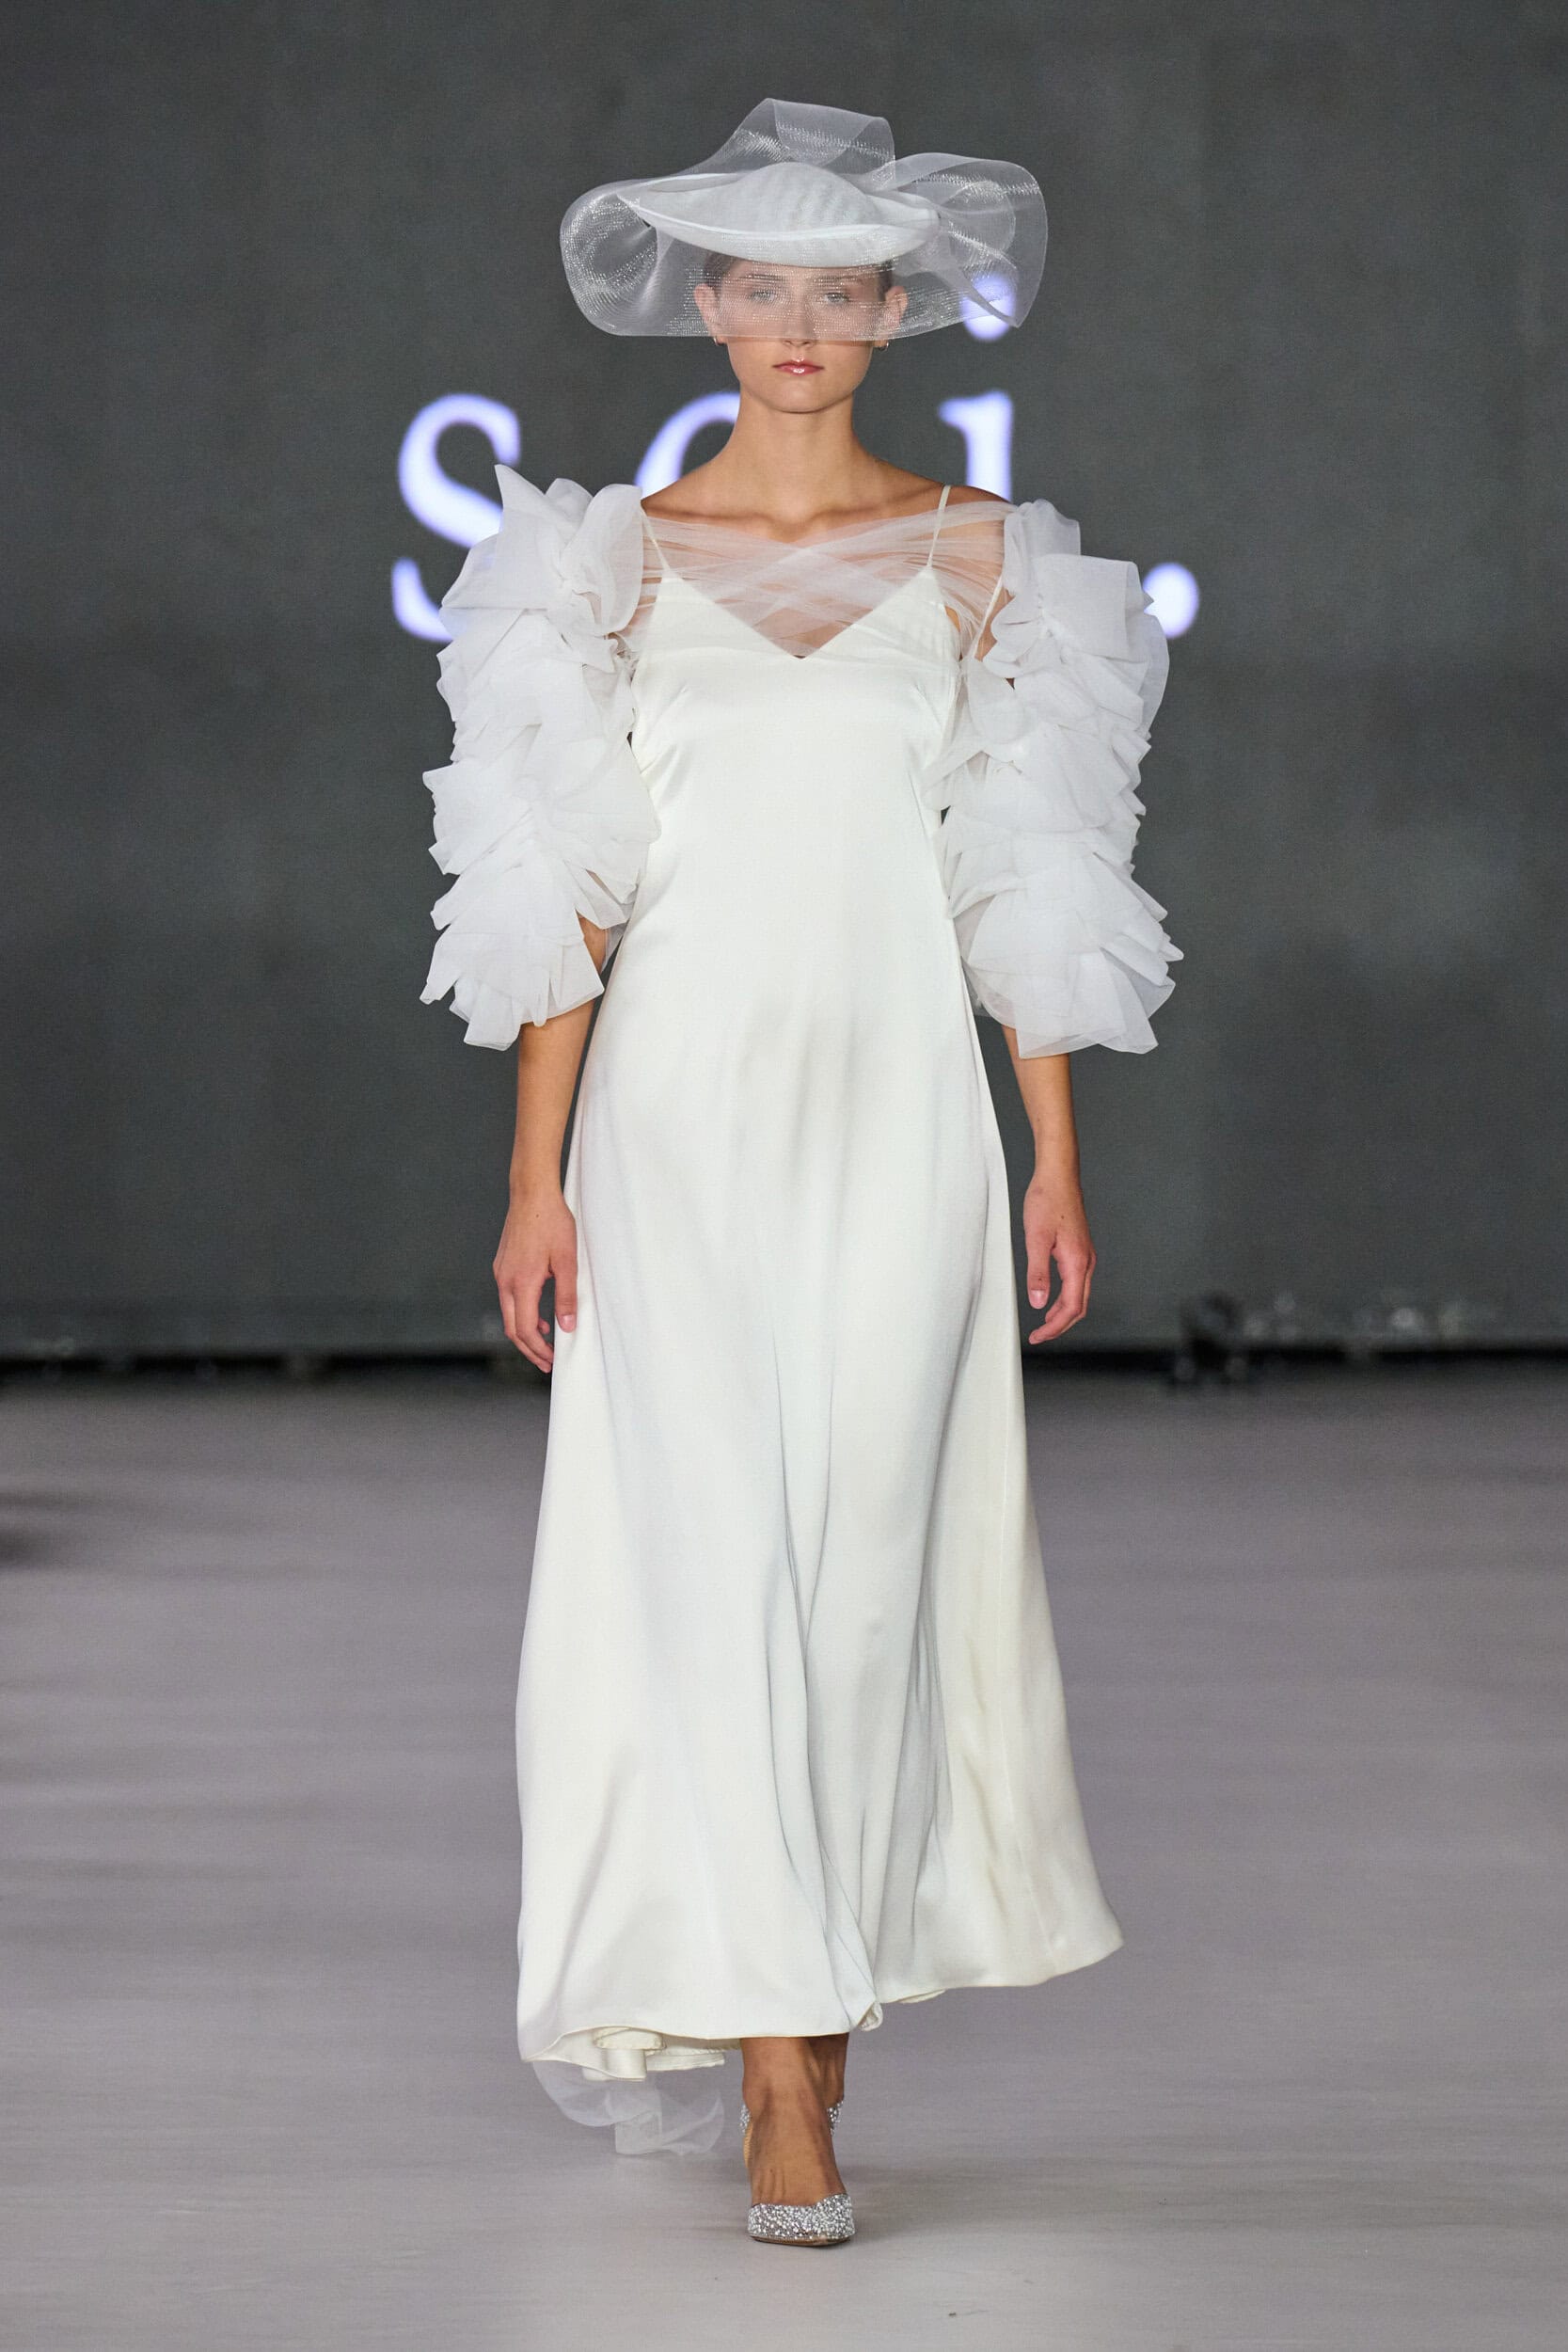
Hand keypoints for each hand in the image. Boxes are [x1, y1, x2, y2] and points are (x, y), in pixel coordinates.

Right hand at [494, 1186, 577, 1372]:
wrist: (532, 1194)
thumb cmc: (552, 1223)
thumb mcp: (567, 1261)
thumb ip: (567, 1296)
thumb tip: (567, 1326)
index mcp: (521, 1283)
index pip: (526, 1330)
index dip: (539, 1350)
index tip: (553, 1360)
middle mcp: (505, 1281)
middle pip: (512, 1328)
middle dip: (529, 1348)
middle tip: (546, 1362)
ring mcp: (501, 1272)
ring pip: (509, 1314)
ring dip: (525, 1331)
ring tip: (546, 1340)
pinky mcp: (502, 1265)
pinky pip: (509, 1298)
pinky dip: (522, 1313)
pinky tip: (540, 1313)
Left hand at [1022, 1173, 1095, 1344]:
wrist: (1058, 1176)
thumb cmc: (1047, 1200)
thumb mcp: (1035, 1238)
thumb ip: (1038, 1273)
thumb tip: (1038, 1302)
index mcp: (1077, 1262)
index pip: (1071, 1308)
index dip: (1054, 1327)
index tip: (1038, 1336)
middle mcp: (1086, 1262)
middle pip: (1079, 1306)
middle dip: (1060, 1325)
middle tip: (1040, 1336)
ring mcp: (1085, 1255)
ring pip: (1079, 1295)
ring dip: (1062, 1312)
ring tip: (1044, 1323)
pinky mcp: (1079, 1249)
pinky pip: (1076, 1282)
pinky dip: (1065, 1297)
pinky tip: (1051, 1297)